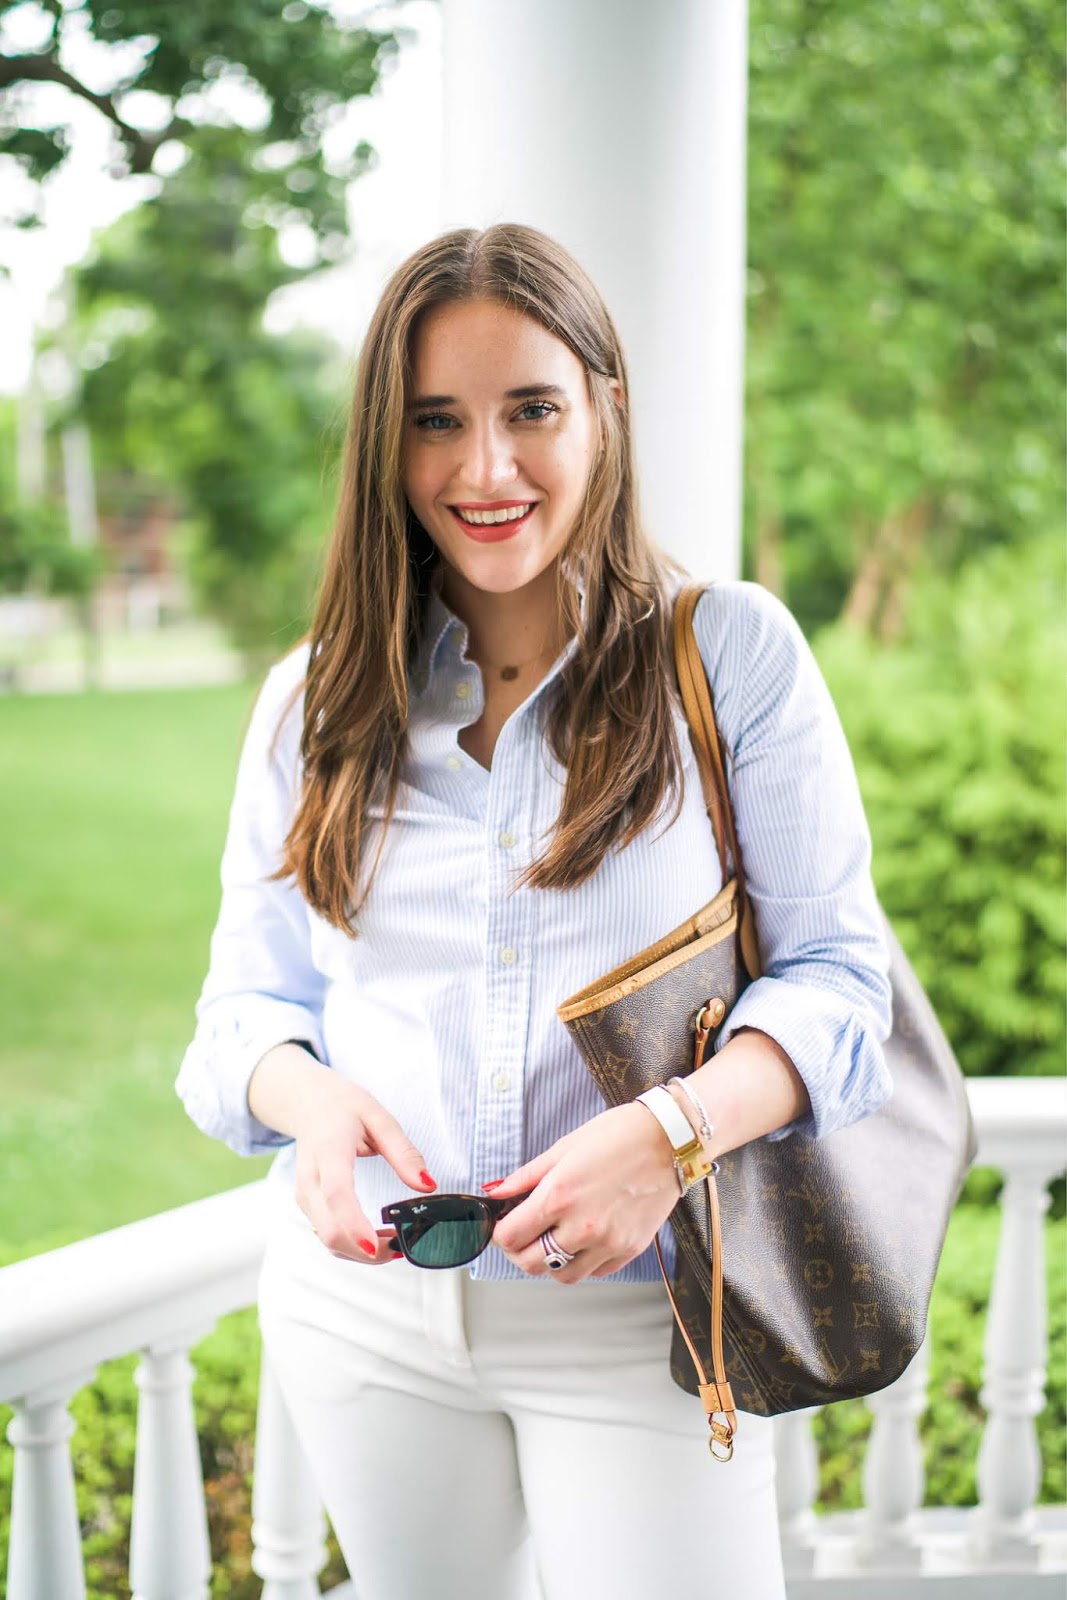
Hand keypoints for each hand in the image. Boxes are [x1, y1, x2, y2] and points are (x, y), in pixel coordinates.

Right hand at [290, 1071, 435, 1265]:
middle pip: (330, 1229)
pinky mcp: (308, 1206)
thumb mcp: (379, 1118)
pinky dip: (352, 1246)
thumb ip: (404, 1152)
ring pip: (328, 1240)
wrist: (307, 1103)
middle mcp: (310, 1179)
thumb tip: (428, 1185)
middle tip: (404, 1246)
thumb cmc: (344, 1108)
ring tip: (397, 1243)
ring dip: (361, 1253)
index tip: (378, 1247)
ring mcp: (304, 1196)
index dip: (356, 1225)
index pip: (338, 1194)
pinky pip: (327, 1235)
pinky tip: (378, 1239)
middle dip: (367, 1251)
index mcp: (329, 1151)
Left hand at [487, 1102, 680, 1282]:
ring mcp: (608, 1242)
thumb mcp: (564, 1148)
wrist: (670, 1140)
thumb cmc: (619, 1135)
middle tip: (525, 1233)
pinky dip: (583, 1261)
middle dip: (520, 1250)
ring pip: (562, 1276)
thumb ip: (526, 1176)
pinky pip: (595, 1272)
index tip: (505, 1222)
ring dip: (551, 1261)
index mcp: (559, 1196)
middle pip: (530, 1264)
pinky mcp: (629, 1250)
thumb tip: (496, 1192)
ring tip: (557, 1236)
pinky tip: (585, 1237)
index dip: (500, 1231)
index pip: (510, 1237)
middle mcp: (582, 1226)